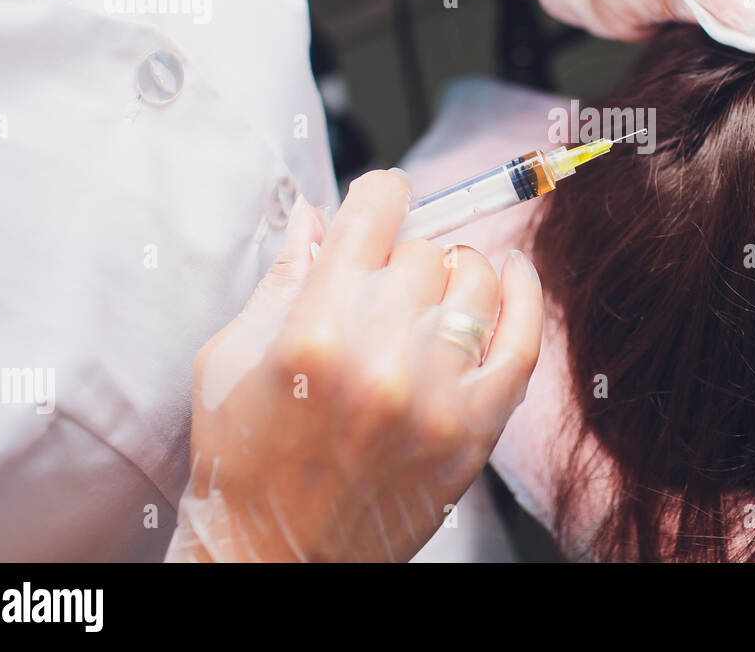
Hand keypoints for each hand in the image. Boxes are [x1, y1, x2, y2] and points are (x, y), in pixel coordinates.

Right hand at [166, 170, 543, 561]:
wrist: (272, 558)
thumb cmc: (242, 459)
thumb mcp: (229, 358)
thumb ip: (281, 278)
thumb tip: (317, 215)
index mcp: (313, 328)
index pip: (376, 211)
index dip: (382, 195)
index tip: (383, 204)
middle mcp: (379, 356)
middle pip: (424, 250)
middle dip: (402, 258)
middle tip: (382, 290)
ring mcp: (434, 395)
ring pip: (476, 282)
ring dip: (454, 277)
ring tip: (431, 300)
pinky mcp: (473, 430)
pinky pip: (523, 340)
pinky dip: (526, 296)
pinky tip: (514, 276)